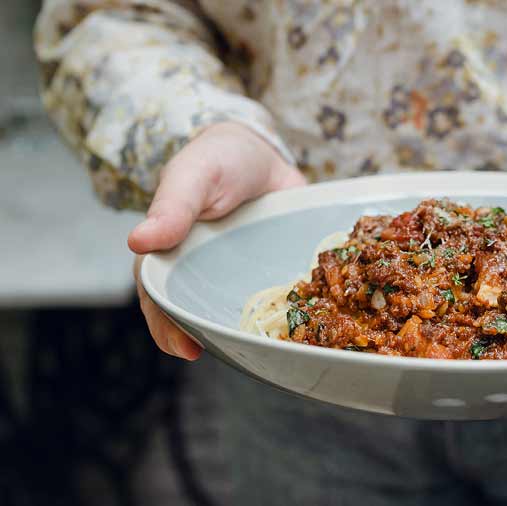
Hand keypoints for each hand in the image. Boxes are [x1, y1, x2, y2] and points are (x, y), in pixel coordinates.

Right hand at [129, 122, 305, 359]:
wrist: (260, 152)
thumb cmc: (216, 160)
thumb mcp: (193, 176)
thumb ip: (172, 207)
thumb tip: (138, 240)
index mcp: (173, 255)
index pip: (162, 298)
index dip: (169, 325)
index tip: (185, 348)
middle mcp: (205, 273)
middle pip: (202, 313)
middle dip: (211, 337)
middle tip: (227, 355)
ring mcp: (241, 276)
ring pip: (240, 312)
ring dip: (249, 332)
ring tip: (265, 352)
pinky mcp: (272, 271)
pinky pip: (277, 297)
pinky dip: (286, 313)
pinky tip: (302, 327)